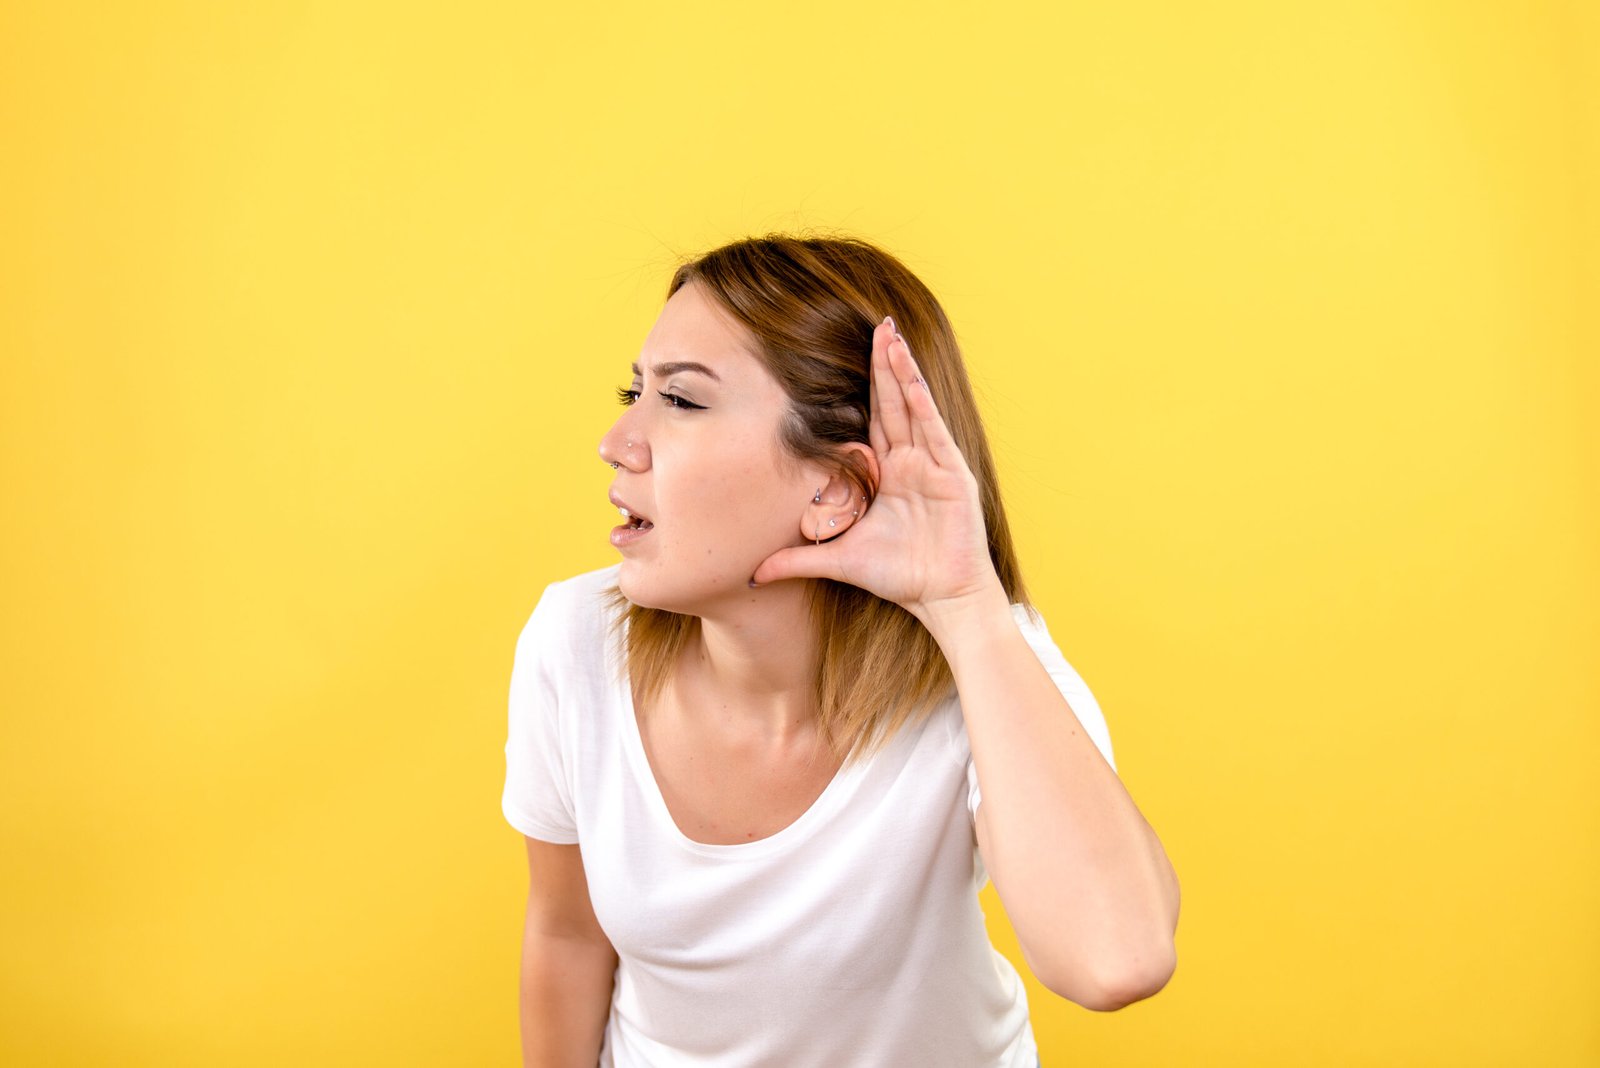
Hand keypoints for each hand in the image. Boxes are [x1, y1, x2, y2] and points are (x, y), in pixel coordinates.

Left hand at [752, 316, 1007, 624]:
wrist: (942, 598)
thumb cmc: (899, 578)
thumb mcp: (837, 560)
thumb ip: (797, 559)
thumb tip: (752, 573)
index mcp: (887, 475)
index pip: (871, 422)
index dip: (862, 389)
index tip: (845, 357)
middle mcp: (910, 463)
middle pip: (891, 404)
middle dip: (882, 365)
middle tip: (875, 326)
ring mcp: (933, 464)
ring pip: (912, 407)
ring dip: (900, 371)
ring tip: (890, 335)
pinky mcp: (951, 472)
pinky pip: (932, 429)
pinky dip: (921, 401)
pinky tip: (910, 376)